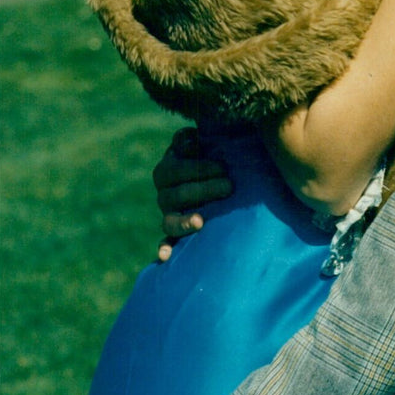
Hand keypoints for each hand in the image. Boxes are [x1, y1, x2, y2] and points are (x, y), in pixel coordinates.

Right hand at [153, 128, 232, 260]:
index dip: (197, 168)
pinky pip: (167, 242)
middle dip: (204, 190)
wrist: (225, 177)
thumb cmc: (216, 153)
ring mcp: (170, 214)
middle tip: (229, 187)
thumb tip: (191, 140)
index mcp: (168, 169)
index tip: (223, 168)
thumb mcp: (206, 140)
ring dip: (182, 222)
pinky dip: (165, 249)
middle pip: (176, 195)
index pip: (175, 170)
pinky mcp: (177, 232)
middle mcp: (165, 193)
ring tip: (200, 221)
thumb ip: (194, 138)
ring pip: (168, 221)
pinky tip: (165, 257)